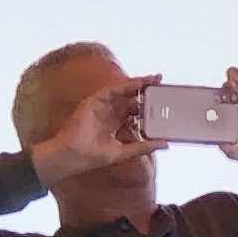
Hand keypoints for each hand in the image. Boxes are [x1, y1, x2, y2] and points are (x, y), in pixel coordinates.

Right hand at [29, 74, 163, 184]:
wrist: (73, 157)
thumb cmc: (92, 157)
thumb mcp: (124, 152)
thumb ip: (144, 146)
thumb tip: (164, 144)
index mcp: (115, 125)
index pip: (135, 112)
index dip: (149, 106)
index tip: (163, 101)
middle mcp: (109, 113)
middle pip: (131, 98)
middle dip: (146, 91)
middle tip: (161, 82)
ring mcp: (101, 106)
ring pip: (123, 92)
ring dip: (138, 84)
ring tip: (154, 79)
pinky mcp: (93, 101)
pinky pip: (112, 90)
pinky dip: (126, 85)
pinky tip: (138, 82)